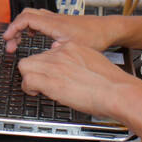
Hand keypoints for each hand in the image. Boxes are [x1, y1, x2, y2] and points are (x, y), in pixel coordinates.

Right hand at [2, 8, 116, 53]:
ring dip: (23, 27)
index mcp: (54, 24)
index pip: (26, 19)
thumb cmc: (95, 37)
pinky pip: (40, 19)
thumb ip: (59, 52)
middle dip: (15, 28)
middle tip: (11, 43)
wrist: (107, 29)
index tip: (7, 39)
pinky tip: (34, 36)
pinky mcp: (60, 22)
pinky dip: (32, 26)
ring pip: (33, 16)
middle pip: (26, 15)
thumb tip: (45, 56)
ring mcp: (57, 19)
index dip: (13, 28)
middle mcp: (53, 19)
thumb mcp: (76, 48)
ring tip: (18, 41)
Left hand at [17, 39, 138, 119]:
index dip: (46, 66)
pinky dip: (28, 88)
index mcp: (72, 47)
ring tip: (36, 89)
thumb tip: (73, 68)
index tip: (50, 75)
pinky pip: (27, 80)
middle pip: (33, 57)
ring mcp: (54, 65)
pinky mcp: (50, 80)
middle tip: (39, 83)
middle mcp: (60, 53)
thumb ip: (79, 61)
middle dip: (33, 71)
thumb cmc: (111, 83)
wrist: (117, 91)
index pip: (48, 52)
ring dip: (28, 79)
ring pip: (25, 66)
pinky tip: (36, 93)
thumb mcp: (94, 62)